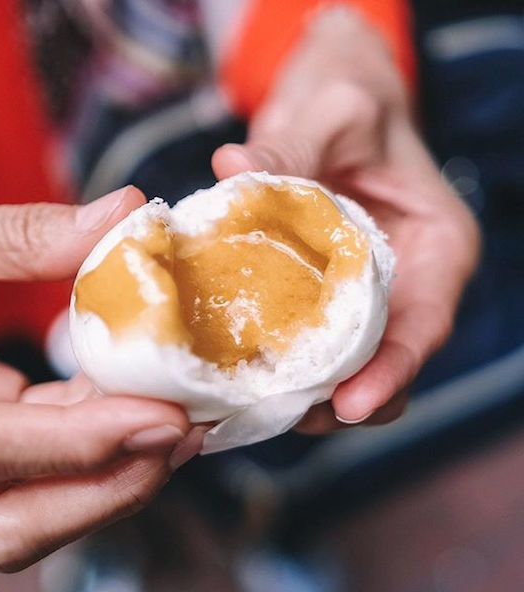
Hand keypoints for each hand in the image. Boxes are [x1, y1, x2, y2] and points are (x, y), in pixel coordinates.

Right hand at [0, 187, 194, 570]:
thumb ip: (19, 236)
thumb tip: (124, 215)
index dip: (74, 443)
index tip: (163, 418)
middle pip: (6, 521)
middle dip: (107, 489)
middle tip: (184, 435)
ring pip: (34, 504)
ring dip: (117, 473)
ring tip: (183, 425)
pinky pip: (49, 459)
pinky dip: (103, 438)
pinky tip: (144, 402)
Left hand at [213, 8, 479, 430]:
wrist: (335, 100)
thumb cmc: (352, 100)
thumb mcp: (331, 112)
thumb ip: (289, 146)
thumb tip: (233, 168)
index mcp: (434, 248)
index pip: (423, 325)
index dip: (391, 373)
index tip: (347, 406)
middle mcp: (406, 283)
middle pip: (384, 362)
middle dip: (341, 399)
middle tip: (285, 414)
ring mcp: (365, 295)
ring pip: (345, 364)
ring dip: (307, 391)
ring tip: (257, 402)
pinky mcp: (323, 294)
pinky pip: (309, 340)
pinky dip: (282, 359)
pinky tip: (241, 366)